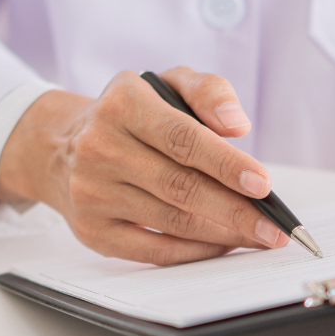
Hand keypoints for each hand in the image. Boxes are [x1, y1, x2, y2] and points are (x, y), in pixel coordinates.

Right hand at [0, 67, 287, 264]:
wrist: (61, 147)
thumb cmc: (131, 117)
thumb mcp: (167, 84)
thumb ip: (208, 92)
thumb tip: (237, 125)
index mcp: (123, 104)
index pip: (183, 139)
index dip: (226, 164)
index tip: (263, 185)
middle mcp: (100, 148)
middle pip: (181, 187)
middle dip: (235, 210)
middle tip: (273, 227)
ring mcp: (92, 193)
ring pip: (172, 223)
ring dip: (223, 234)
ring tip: (257, 236)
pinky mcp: (93, 230)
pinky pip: (154, 251)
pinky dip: (195, 251)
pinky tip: (222, 245)